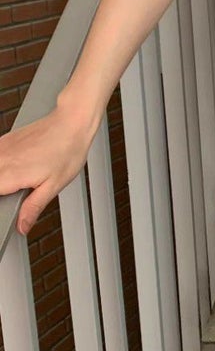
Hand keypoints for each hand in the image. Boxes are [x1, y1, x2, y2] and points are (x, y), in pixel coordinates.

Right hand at [0, 96, 100, 236]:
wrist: (71, 123)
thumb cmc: (67, 150)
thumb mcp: (53, 186)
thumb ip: (32, 208)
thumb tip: (21, 227)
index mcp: (10, 175)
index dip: (1, 203)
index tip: (11, 203)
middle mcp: (1, 160)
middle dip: (2, 191)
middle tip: (18, 194)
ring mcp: (0, 148)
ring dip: (2, 180)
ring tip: (19, 182)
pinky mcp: (4, 141)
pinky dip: (1, 167)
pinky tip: (16, 170)